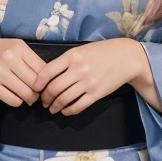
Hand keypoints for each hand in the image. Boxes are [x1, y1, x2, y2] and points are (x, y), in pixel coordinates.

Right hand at [0, 36, 44, 106]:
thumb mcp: (19, 48)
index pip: (42, 70)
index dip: (47, 80)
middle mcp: (8, 59)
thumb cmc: (2, 50)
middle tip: (37, 92)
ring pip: (25, 94)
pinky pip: (13, 101)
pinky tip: (16, 95)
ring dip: (30, 98)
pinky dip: (18, 101)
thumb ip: (33, 61)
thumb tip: (49, 82)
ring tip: (28, 95)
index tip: (45, 84)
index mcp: (19, 48)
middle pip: (34, 83)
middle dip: (39, 91)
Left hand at [32, 40, 147, 115]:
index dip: (37, 83)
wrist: (127, 58)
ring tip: (52, 108)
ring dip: (54, 106)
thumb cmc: (102, 51)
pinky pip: (78, 106)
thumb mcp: (81, 50)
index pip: (47, 72)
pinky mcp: (97, 94)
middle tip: (43, 101)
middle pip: (53, 88)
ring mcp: (88, 83)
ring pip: (64, 99)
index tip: (34, 88)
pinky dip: (68, 110)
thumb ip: (65, 61)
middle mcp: (78, 70)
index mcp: (72, 56)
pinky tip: (65, 110)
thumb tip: (47, 75)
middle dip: (45, 97)